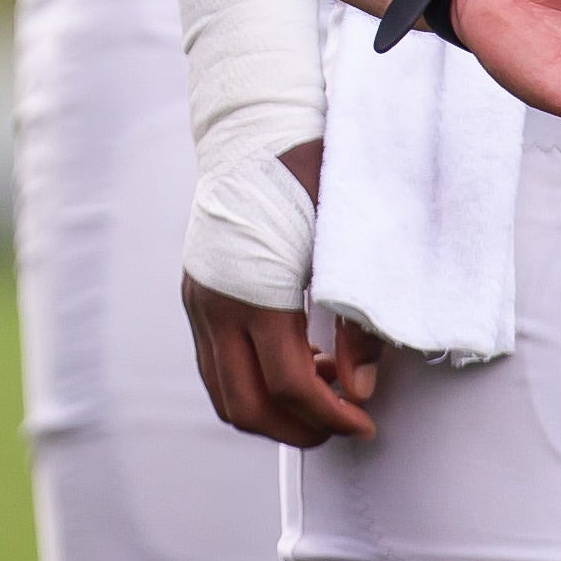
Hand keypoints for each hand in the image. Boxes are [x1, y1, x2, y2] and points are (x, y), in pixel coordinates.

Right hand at [180, 138, 385, 445]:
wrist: (255, 131)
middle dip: (297, 429)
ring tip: (322, 394)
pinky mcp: (195, 294)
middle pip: (245, 404)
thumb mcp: (348, 248)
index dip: (330, 416)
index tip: (364, 424)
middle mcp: (215, 304)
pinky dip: (252, 381)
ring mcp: (198, 301)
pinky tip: (296, 360)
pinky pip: (215, 363)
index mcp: (255, 292)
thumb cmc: (310, 178)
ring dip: (272, 409)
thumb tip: (361, 389)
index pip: (289, 384)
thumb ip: (358, 322)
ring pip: (223, 392)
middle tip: (342, 425)